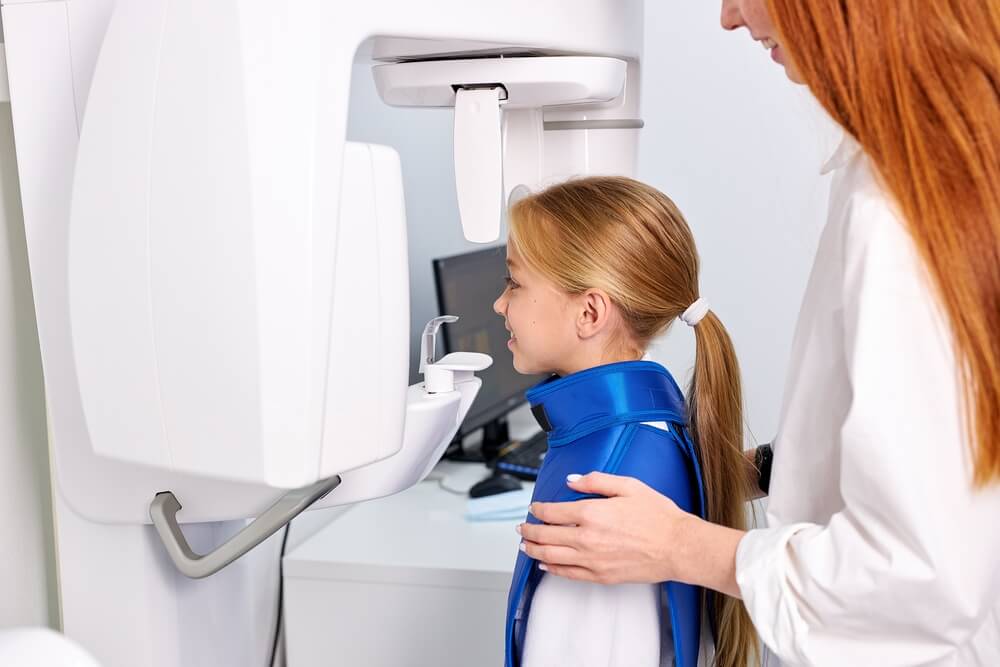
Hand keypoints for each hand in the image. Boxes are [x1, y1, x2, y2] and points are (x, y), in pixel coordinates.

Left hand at [517, 472, 690, 583]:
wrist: (678, 547)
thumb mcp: (628, 486)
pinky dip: (551, 568)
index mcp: (592, 513)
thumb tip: (573, 480)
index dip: (539, 509)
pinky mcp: (600, 576)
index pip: (553, 512)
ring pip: (551, 556)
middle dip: (529, 530)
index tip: (534, 508)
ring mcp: (592, 560)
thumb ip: (597, 481)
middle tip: (522, 527)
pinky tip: (545, 563)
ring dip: (534, 549)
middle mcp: (587, 538)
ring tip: (525, 545)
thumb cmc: (658, 517)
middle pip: (546, 535)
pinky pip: (568, 573)